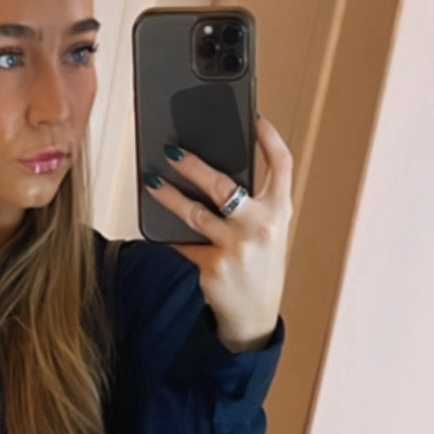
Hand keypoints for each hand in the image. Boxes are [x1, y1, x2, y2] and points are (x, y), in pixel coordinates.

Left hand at [145, 113, 292, 349]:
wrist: (253, 314)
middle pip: (225, 185)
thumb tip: (213, 170)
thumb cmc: (258, 264)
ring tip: (152, 182)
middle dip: (194, 165)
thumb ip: (253, 202)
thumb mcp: (268, 231)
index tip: (256, 119)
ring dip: (169, 196)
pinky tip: (155, 224)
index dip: (269, 139)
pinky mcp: (213, 267)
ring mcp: (237, 247)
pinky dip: (168, 234)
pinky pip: (183, 244)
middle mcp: (261, 226)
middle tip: (172, 151)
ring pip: (195, 213)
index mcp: (280, 211)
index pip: (282, 165)